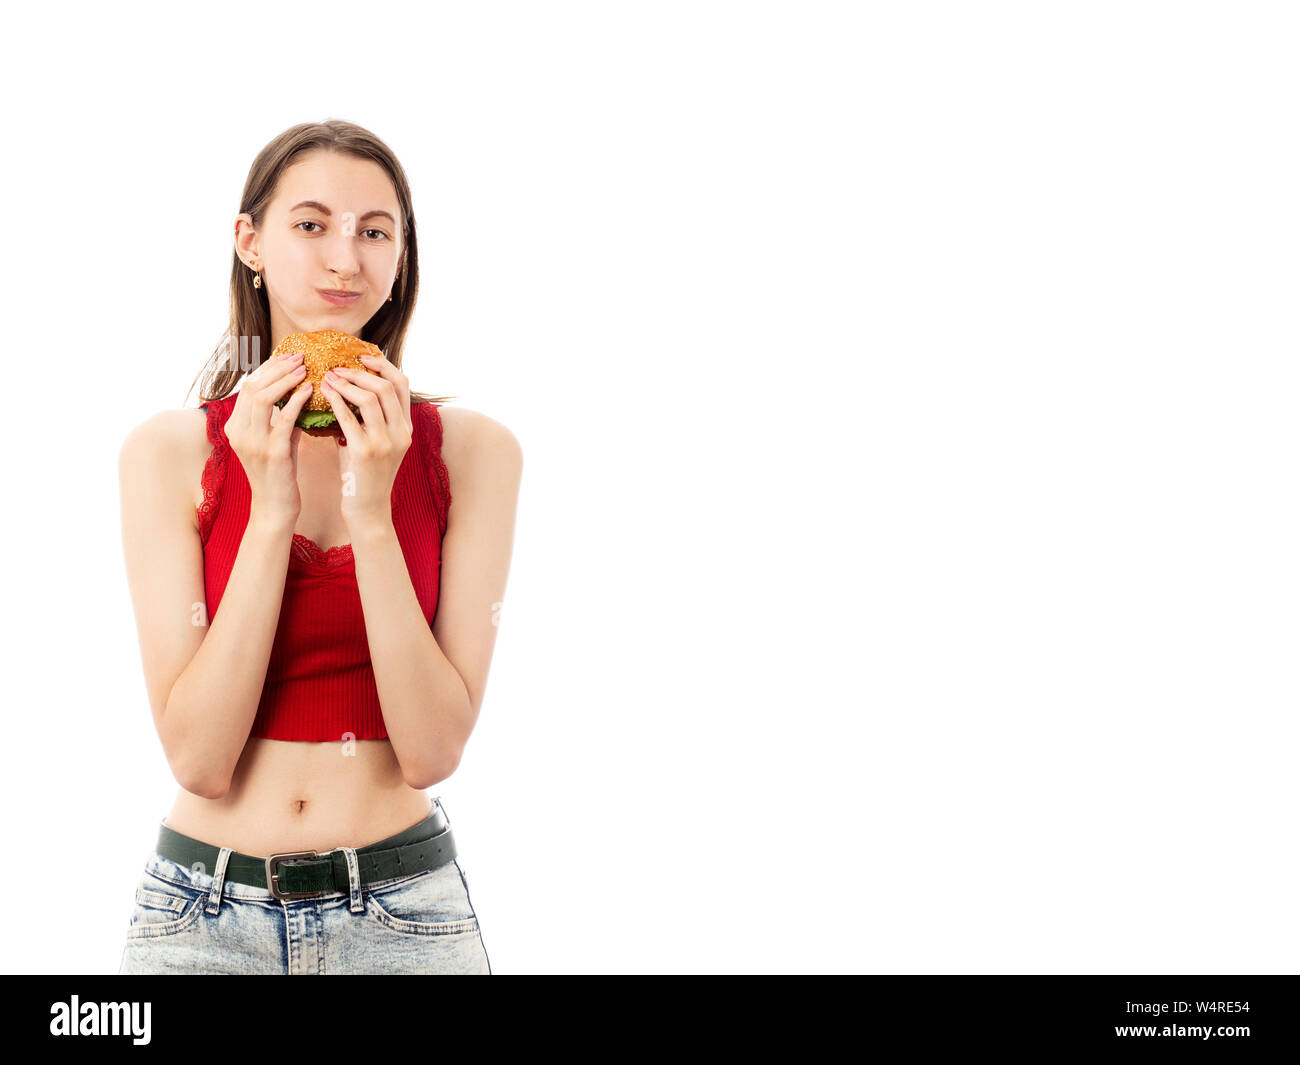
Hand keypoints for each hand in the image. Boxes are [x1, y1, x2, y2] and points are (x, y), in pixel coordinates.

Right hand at [225, 350, 312, 520]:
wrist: (275, 507)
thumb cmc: (279, 472)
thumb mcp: (275, 438)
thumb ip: (281, 416)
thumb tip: (298, 390)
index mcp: (235, 426)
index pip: (248, 385)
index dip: (268, 367)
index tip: (290, 356)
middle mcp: (238, 431)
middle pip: (253, 386)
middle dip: (277, 367)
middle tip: (300, 357)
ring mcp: (252, 442)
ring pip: (263, 398)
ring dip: (285, 379)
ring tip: (305, 369)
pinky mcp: (272, 453)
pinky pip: (284, 419)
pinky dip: (297, 400)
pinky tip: (310, 390)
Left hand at [319, 353, 412, 528]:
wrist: (367, 510)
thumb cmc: (365, 475)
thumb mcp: (378, 443)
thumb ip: (372, 418)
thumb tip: (350, 387)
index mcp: (407, 428)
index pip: (402, 384)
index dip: (383, 365)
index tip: (362, 357)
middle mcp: (401, 433)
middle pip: (387, 386)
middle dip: (359, 371)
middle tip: (337, 367)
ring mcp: (386, 442)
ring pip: (371, 398)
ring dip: (346, 383)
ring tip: (328, 378)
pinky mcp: (366, 452)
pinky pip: (350, 418)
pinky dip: (336, 402)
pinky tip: (324, 395)